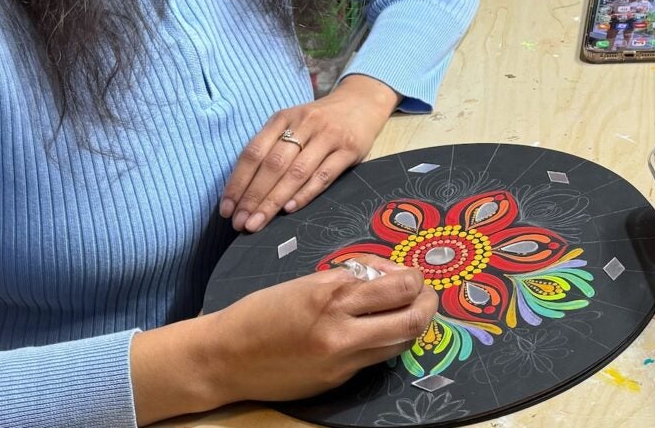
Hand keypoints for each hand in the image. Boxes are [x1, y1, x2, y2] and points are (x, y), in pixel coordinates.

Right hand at [210, 256, 435, 403]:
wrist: (225, 358)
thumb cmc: (260, 312)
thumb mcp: (305, 282)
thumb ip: (347, 279)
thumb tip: (383, 278)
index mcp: (332, 295)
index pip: (401, 287)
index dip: (415, 279)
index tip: (410, 274)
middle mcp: (342, 329)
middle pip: (414, 319)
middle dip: (429, 304)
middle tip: (424, 295)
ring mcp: (342, 359)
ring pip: (402, 343)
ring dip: (411, 325)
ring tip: (405, 312)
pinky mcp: (338, 380)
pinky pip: (376, 358)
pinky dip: (385, 341)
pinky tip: (376, 331)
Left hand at [221, 74, 399, 231]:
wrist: (361, 103)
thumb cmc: (319, 121)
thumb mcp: (292, 124)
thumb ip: (272, 148)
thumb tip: (244, 190)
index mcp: (282, 118)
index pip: (253, 152)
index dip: (237, 182)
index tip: (226, 209)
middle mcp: (304, 124)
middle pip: (272, 164)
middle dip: (253, 197)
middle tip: (240, 222)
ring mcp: (328, 136)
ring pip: (296, 172)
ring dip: (274, 201)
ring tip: (258, 222)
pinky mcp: (349, 149)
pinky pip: (323, 176)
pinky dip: (304, 194)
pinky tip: (289, 210)